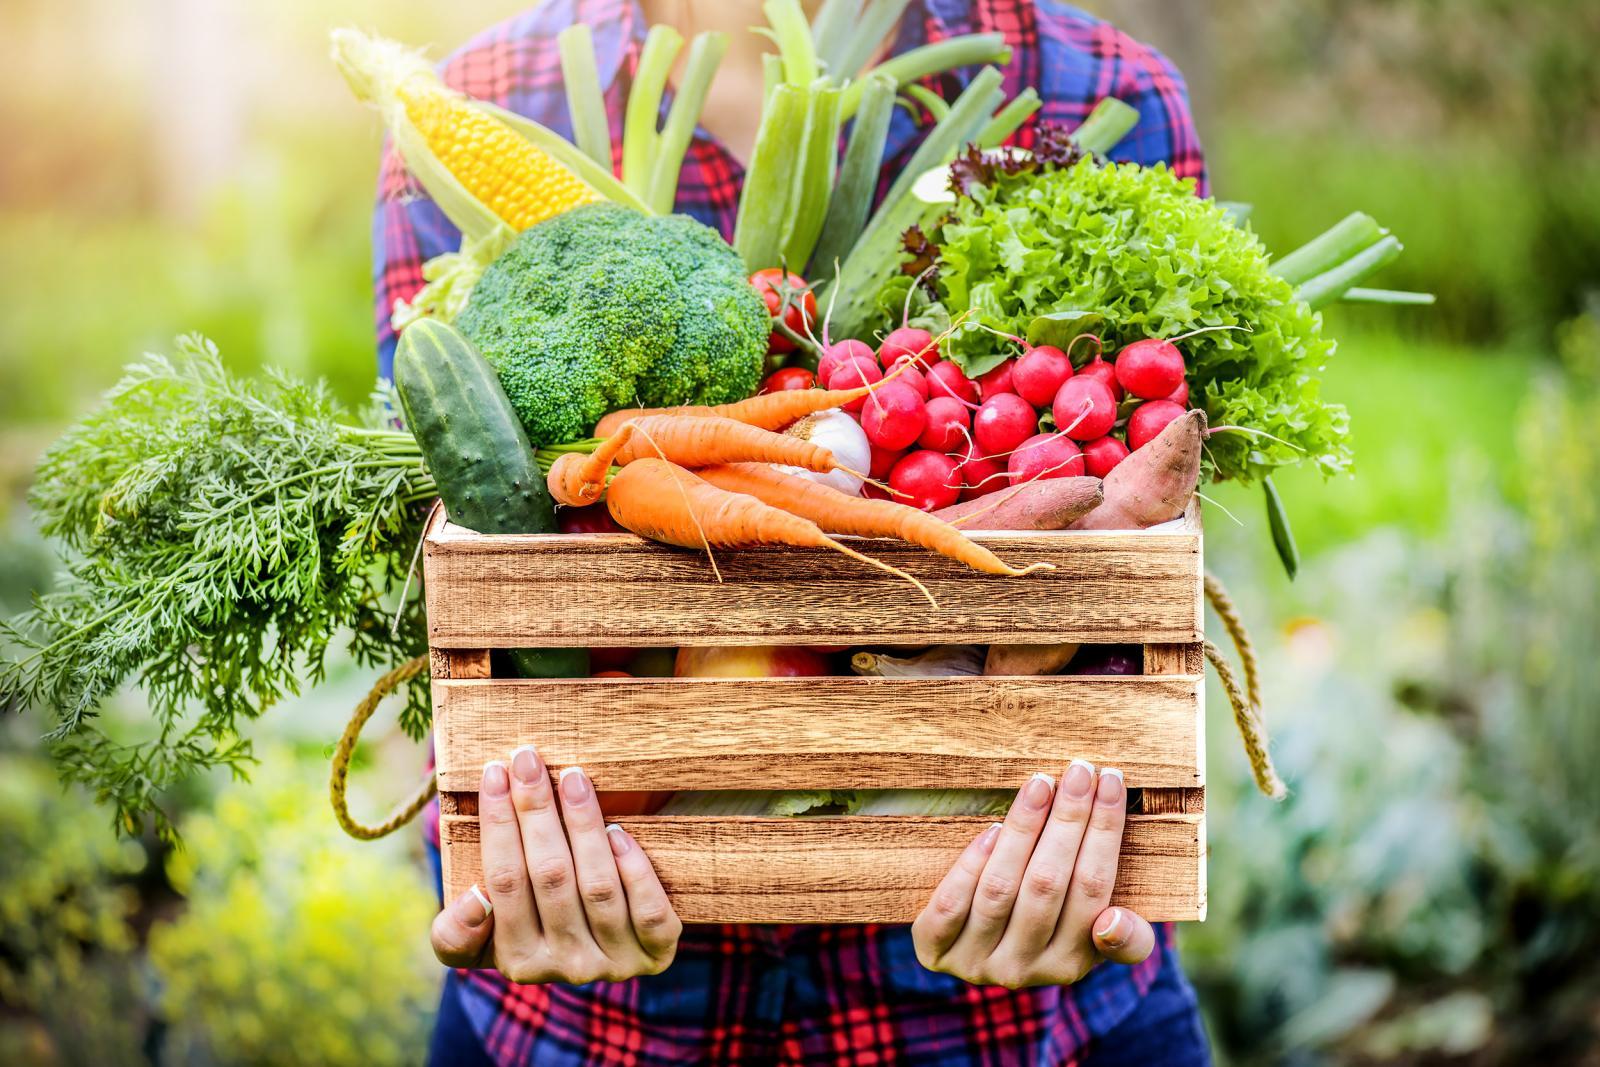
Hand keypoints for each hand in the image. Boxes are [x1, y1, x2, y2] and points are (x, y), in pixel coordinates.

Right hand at [430, 746, 682, 982]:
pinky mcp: (656, 953)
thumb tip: (473, 901)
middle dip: (535, 809)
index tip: (494, 773)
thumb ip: (457, 931)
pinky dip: (634, 870)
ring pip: (597, 887)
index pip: (503, 883)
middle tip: (527, 758)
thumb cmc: (536, 920)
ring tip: (572, 777)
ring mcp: (614, 963)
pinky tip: (619, 831)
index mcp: (517, 961)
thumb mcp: (484, 934)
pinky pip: (649, 913)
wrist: (607, 943)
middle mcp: (565, 967)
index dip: (497, 825)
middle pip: (549, 876)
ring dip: (584, 825)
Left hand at [912, 760, 1155, 987]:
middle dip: (1068, 819)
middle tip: (1079, 769)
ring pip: (1001, 889)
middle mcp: (1024, 970)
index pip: (1094, 889)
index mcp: (1071, 964)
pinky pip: (952, 904)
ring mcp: (976, 962)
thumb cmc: (1045, 929)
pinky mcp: (934, 950)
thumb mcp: (1090, 939)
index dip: (1104, 832)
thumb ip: (1125, 937)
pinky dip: (972, 864)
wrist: (970, 953)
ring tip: (1040, 783)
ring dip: (1023, 829)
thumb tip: (1115, 921)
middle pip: (1048, 884)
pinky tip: (992, 828)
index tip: (1112, 781)